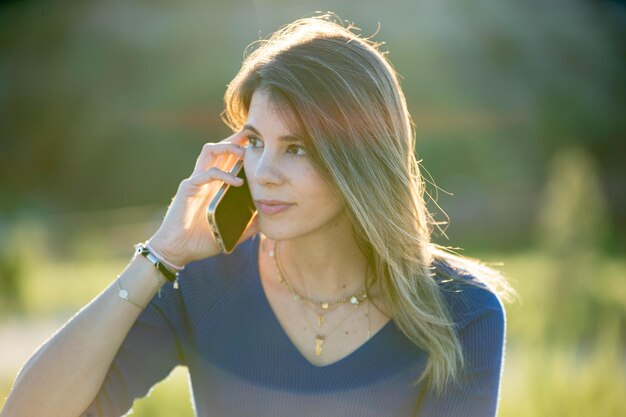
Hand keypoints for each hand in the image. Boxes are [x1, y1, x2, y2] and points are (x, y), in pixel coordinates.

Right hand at [147, 131, 258, 265]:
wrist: (178, 251)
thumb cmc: (201, 242)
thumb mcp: (230, 233)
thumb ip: (246, 226)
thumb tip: (264, 222)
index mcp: (214, 186)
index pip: (227, 159)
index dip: (240, 148)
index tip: (258, 145)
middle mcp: (205, 179)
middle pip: (219, 149)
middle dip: (236, 139)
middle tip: (253, 137)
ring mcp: (196, 181)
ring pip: (210, 152)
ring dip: (228, 147)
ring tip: (244, 154)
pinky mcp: (189, 188)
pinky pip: (207, 173)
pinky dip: (224, 174)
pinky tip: (238, 182)